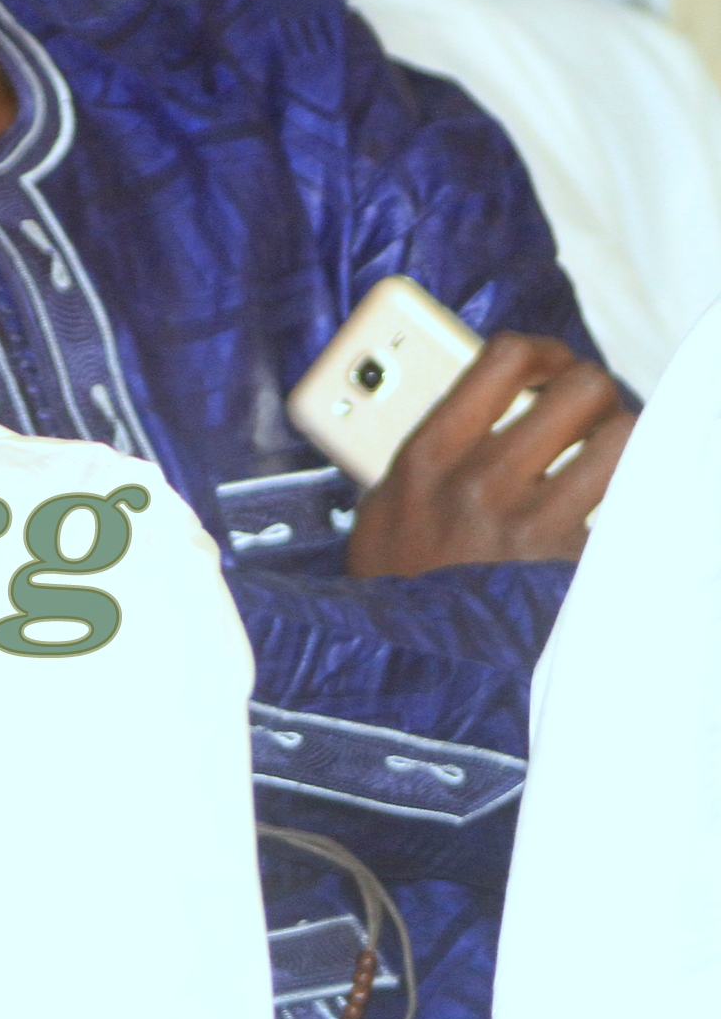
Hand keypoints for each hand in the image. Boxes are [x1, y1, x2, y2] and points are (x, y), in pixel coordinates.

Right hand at [345, 332, 635, 575]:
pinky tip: (607, 511)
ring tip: (600, 461)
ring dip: (620, 444)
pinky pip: (632, 504)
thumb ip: (434, 444)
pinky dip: (629, 500)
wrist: (407, 667)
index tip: (545, 369)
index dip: (543, 352)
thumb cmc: (397, 582)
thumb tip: (496, 392)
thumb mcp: (386, 502)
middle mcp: (480, 484)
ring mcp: (530, 529)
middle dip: (592, 396)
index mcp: (425, 458)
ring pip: (624, 440)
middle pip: (582, 389)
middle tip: (581, 417)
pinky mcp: (572, 568)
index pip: (505, 358)